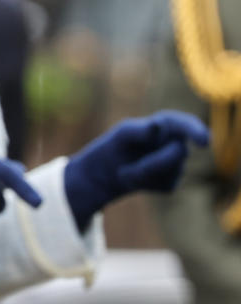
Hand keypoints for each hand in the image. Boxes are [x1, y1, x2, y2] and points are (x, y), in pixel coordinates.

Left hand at [64, 110, 209, 231]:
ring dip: (143, 171)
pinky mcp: (171, 183)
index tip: (203, 141)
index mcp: (167, 125)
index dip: (196, 131)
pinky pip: (163, 185)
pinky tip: (134, 177)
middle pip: (178, 153)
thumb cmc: (116, 146)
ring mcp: (176, 165)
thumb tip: (156, 126)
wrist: (107, 172)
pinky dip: (144, 182)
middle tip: (128, 163)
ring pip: (169, 171)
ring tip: (127, 168)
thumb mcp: (122, 134)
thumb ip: (139, 129)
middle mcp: (176, 144)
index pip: (186, 124)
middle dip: (153, 160)